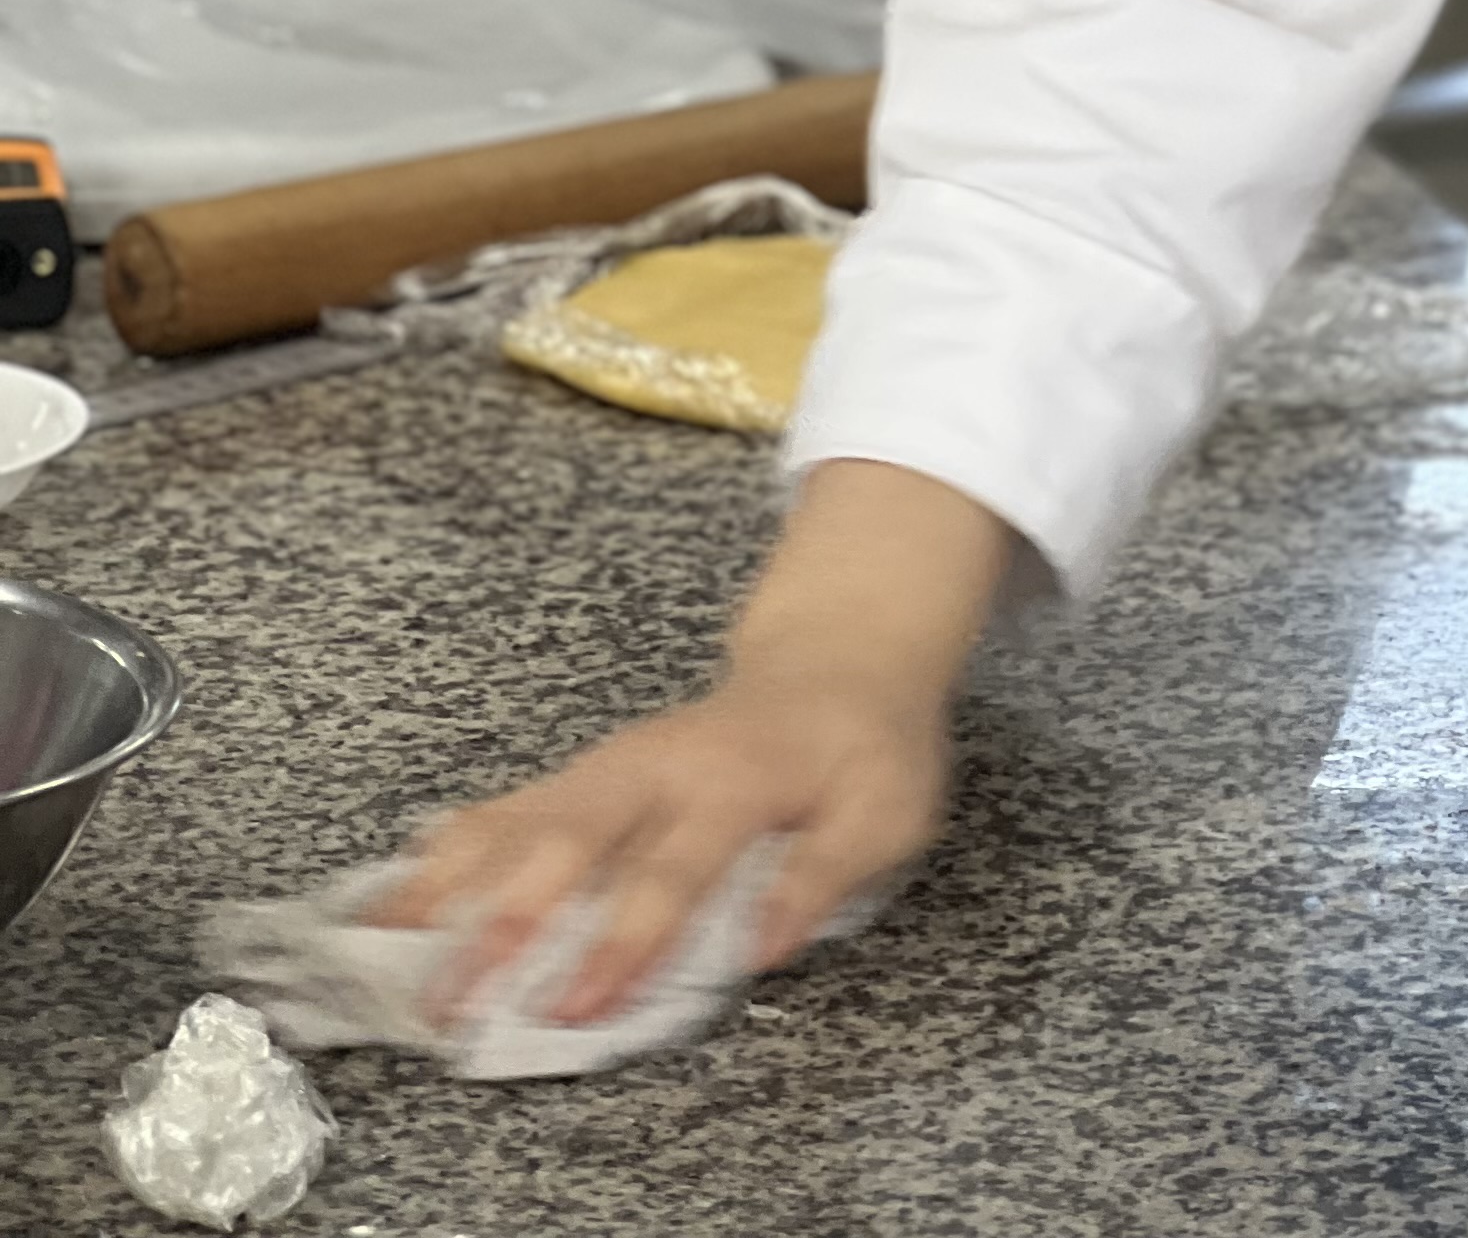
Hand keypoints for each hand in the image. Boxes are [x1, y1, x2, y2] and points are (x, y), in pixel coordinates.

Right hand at [379, 460, 1014, 1026]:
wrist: (839, 657)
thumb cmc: (864, 750)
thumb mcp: (887, 809)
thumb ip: (827, 873)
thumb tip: (767, 946)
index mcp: (736, 780)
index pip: (674, 870)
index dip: (624, 940)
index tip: (571, 1009)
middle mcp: (660, 765)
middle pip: (571, 840)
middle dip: (503, 920)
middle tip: (446, 999)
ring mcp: (614, 763)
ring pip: (523, 819)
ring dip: (453, 880)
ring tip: (381, 942)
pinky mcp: (589, 771)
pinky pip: (511, 806)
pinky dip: (450, 848)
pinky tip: (392, 890)